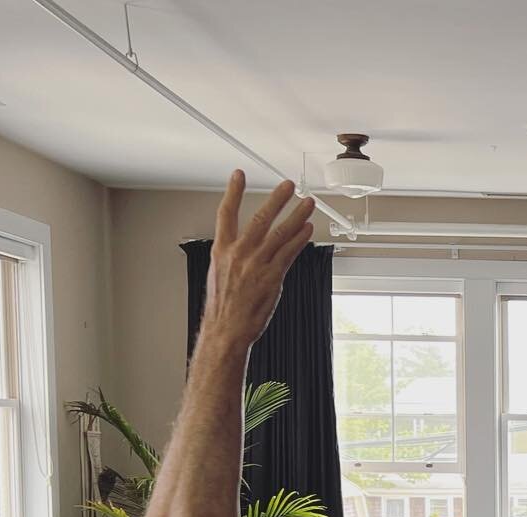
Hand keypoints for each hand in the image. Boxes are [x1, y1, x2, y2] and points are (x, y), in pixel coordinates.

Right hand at [202, 171, 315, 345]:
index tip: (239, 175)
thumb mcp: (218, 276)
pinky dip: (300, 239)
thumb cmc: (223, 308)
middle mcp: (239, 254)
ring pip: (280, 233)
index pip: (226, 213)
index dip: (233, 192)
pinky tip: (308, 229)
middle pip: (260, 218)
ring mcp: (257, 264)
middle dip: (276, 199)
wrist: (226, 330)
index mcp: (222, 251)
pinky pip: (290, 252)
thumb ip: (232, 257)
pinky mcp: (273, 277)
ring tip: (307, 203)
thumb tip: (244, 247)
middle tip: (287, 185)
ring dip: (297, 215)